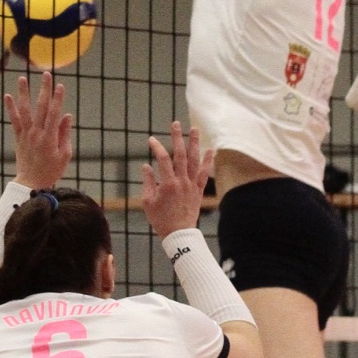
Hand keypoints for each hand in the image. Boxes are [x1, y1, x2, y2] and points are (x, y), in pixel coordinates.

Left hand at [7, 73, 72, 189]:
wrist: (31, 183)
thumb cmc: (52, 170)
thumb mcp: (65, 155)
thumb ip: (65, 134)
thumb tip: (66, 115)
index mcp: (50, 138)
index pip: (54, 113)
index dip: (57, 98)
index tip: (60, 85)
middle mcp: (36, 133)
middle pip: (41, 107)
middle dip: (44, 89)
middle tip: (46, 74)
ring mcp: (26, 134)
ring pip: (25, 110)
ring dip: (24, 93)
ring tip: (22, 78)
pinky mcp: (19, 137)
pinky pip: (14, 120)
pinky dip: (11, 108)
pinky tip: (8, 95)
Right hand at [142, 122, 212, 237]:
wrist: (179, 234)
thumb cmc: (160, 220)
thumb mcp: (148, 202)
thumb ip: (148, 182)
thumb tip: (146, 166)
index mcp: (168, 184)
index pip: (162, 160)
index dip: (156, 148)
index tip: (151, 140)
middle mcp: (182, 181)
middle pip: (180, 155)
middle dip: (177, 137)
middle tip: (176, 123)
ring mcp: (192, 185)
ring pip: (195, 160)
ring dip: (194, 143)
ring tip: (195, 129)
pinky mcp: (199, 190)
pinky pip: (205, 174)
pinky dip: (208, 161)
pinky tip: (210, 149)